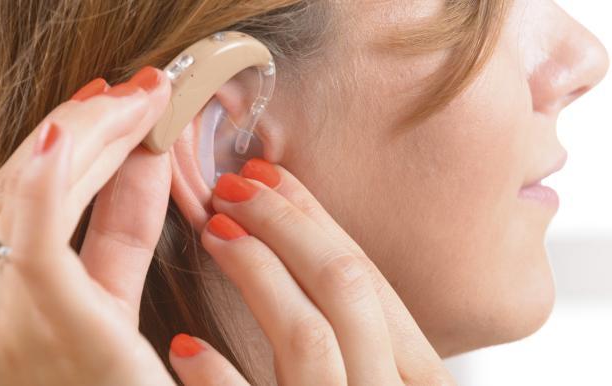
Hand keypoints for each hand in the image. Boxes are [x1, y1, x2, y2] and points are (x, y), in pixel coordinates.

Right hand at [0, 69, 245, 385]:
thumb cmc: (108, 385)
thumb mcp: (107, 298)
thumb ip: (118, 228)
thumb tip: (141, 153)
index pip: (6, 200)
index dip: (57, 144)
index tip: (103, 107)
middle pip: (16, 188)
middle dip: (82, 130)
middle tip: (134, 93)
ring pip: (33, 194)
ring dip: (93, 138)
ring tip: (141, 103)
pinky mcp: (42, 323)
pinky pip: (37, 232)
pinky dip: (55, 174)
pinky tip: (87, 125)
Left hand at [199, 160, 455, 384]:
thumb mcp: (382, 375)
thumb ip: (360, 330)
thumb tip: (306, 245)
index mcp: (423, 376)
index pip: (368, 277)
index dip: (313, 219)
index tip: (266, 176)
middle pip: (345, 288)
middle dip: (284, 226)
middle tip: (231, 189)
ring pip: (308, 336)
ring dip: (255, 273)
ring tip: (213, 233)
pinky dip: (217, 375)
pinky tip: (187, 344)